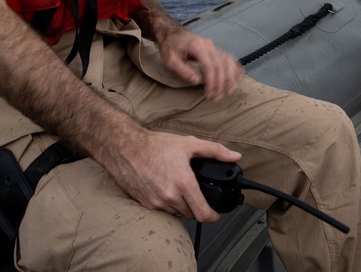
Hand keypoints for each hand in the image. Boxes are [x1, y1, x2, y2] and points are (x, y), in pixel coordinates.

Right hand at [106, 130, 241, 222]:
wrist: (126, 148)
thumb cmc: (155, 145)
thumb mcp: (189, 143)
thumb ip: (215, 151)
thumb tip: (234, 156)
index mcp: (183, 183)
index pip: (203, 214)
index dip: (213, 216)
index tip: (216, 213)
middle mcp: (170, 196)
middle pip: (191, 214)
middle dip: (197, 206)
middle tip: (198, 193)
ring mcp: (157, 202)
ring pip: (177, 213)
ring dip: (183, 206)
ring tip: (182, 189)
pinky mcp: (146, 204)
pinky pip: (164, 210)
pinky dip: (169, 204)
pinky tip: (168, 189)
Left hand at [158, 28, 243, 100]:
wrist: (171, 33)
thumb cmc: (169, 47)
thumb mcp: (170, 60)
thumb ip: (183, 70)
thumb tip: (198, 81)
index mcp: (197, 46)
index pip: (209, 65)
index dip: (211, 81)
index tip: (209, 94)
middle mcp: (208, 45)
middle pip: (220, 65)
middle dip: (221, 83)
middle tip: (217, 97)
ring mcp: (213, 46)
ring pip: (228, 61)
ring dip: (231, 77)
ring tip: (229, 91)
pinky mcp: (215, 49)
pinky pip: (229, 57)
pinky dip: (235, 67)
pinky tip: (239, 77)